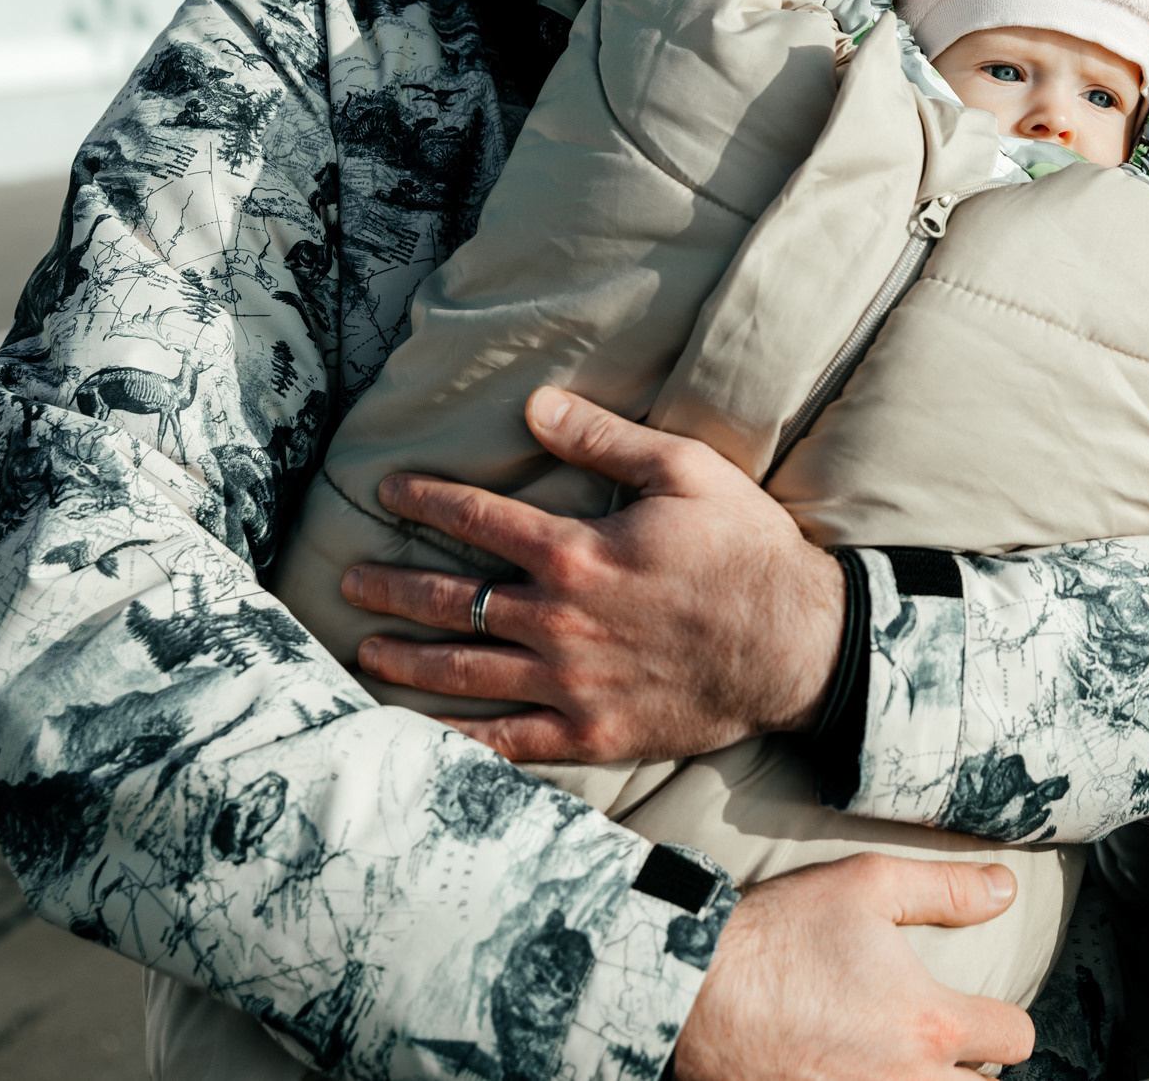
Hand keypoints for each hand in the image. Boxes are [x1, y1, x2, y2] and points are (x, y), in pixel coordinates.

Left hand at [342, 387, 846, 763]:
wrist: (798, 648)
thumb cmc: (747, 552)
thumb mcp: (687, 472)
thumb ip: (605, 439)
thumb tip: (535, 407)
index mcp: (576, 552)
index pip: (476, 519)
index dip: (424, 500)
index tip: (386, 491)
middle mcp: (557, 621)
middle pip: (449, 600)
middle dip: (391, 586)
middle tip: (350, 580)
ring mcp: (568, 684)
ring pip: (462, 672)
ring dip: (405, 657)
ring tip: (366, 647)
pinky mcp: (589, 734)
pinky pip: (505, 741)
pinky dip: (455, 738)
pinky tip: (419, 730)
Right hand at [676, 856, 1034, 1080]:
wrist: (690, 993)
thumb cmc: (777, 934)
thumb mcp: (865, 885)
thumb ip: (946, 887)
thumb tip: (1006, 890)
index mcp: (929, 1022)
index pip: (1015, 1038)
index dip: (1002, 1019)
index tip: (977, 1009)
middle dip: (972, 1071)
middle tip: (943, 1047)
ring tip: (906, 1065)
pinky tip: (859, 1075)